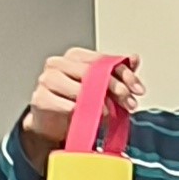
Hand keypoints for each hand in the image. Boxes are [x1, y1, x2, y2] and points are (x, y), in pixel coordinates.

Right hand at [20, 47, 135, 154]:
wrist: (53, 123)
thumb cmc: (77, 101)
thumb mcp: (102, 86)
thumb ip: (117, 72)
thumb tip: (134, 59)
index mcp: (74, 56)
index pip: (103, 60)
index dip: (124, 74)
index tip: (138, 89)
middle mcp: (58, 64)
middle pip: (92, 72)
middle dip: (116, 89)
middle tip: (129, 102)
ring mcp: (46, 80)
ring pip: (80, 89)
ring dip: (101, 103)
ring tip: (111, 113)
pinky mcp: (40, 99)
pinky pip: (67, 105)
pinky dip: (83, 112)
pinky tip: (92, 117)